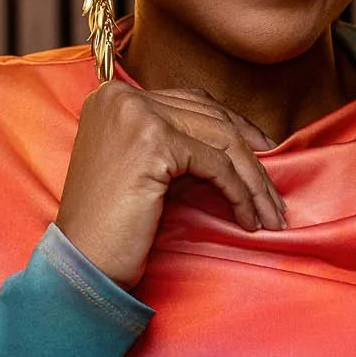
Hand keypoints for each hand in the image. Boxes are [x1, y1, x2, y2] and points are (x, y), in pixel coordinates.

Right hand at [54, 81, 288, 286]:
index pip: (191, 101)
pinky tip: (247, 218)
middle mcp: (122, 96)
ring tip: (269, 213)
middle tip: (273, 192)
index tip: (263, 152)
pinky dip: (238, 193)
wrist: (83, 260)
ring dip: (253, 180)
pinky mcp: (153, 142)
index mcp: (113, 96)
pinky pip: (215, 166)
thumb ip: (176, 142)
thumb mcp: (142, 166)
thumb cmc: (110, 223)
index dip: (234, 126)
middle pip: (210, 118)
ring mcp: (136, 115)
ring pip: (220, 140)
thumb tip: (244, 142)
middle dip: (250, 157)